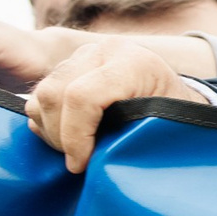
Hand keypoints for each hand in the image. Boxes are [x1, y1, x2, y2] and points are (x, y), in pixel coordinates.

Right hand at [24, 39, 203, 172]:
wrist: (177, 101)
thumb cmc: (175, 121)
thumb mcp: (163, 127)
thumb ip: (131, 136)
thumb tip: (96, 161)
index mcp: (134, 63)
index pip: (82, 97)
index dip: (75, 137)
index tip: (80, 164)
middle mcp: (105, 51)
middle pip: (55, 94)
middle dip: (61, 137)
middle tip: (78, 162)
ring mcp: (84, 55)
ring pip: (43, 95)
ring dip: (51, 131)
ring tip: (76, 151)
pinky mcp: (70, 65)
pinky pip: (39, 96)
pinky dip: (46, 123)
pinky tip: (69, 137)